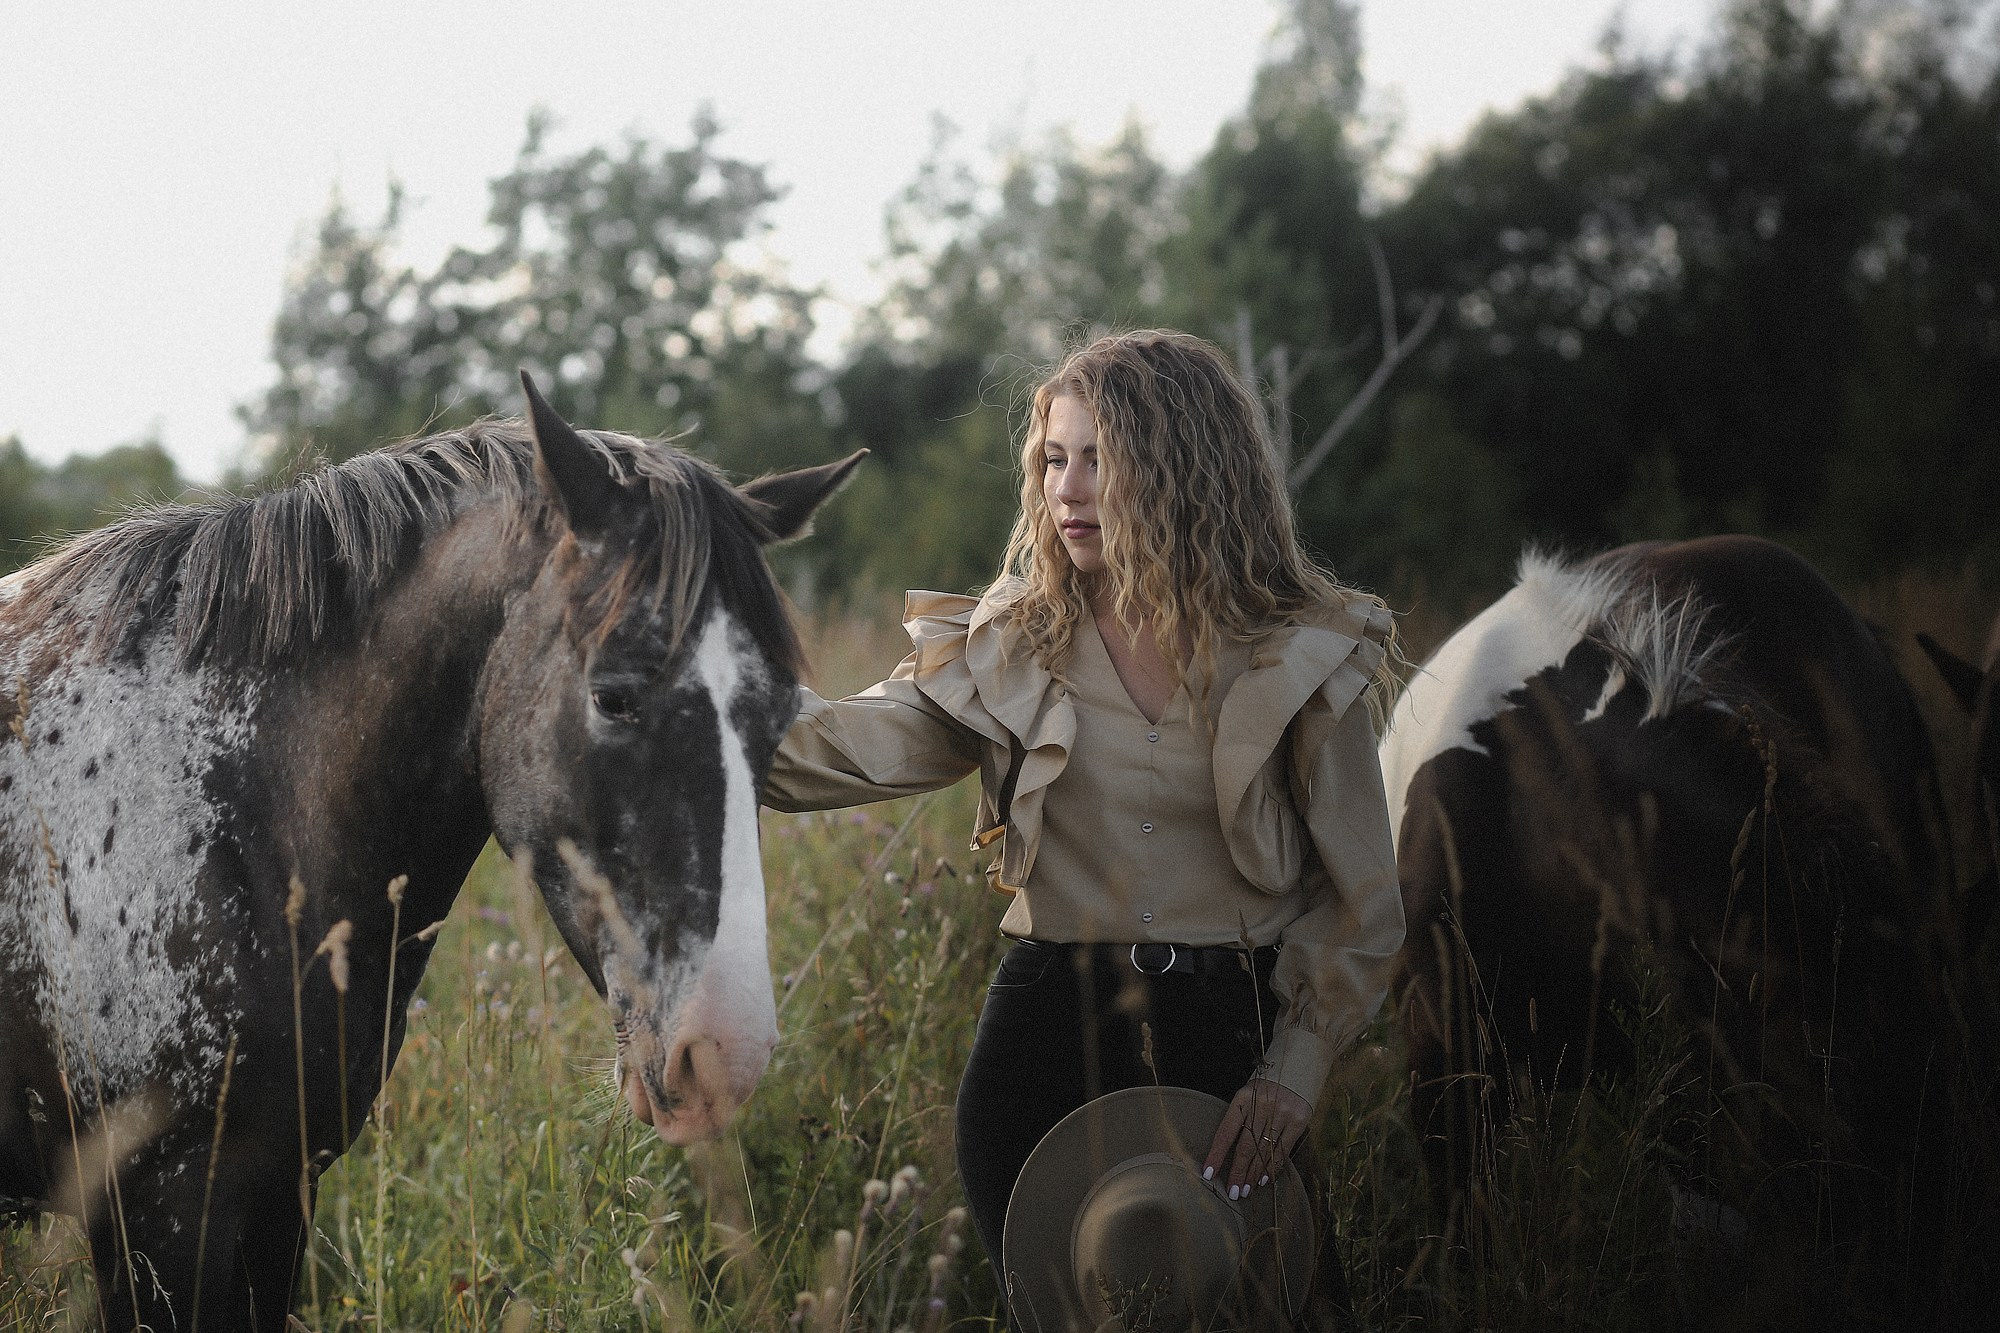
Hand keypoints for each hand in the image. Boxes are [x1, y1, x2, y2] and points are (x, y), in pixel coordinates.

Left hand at [1201, 1077, 1309, 1200]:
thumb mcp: (1248, 1095)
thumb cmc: (1264, 1088)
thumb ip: (1239, 1119)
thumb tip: (1228, 1156)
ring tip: (1245, 1189)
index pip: (1226, 1131)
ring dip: (1254, 1174)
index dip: (1217, 1154)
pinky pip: (1283, 1150)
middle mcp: (1263, 1105)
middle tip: (1232, 1192)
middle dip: (1238, 1172)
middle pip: (1246, 1146)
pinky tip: (1264, 1179)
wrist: (1295, 1070)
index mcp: (1244, 1097)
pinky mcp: (1298, 1121)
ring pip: (1264, 1151)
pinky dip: (1273, 1167)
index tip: (1208, 1173)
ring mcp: (1282, 1113)